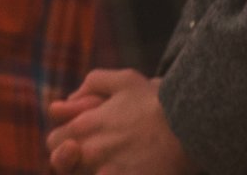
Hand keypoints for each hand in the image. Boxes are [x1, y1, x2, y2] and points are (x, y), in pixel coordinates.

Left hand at [46, 71, 194, 174]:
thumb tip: (69, 101)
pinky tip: (130, 171)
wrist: (193, 124)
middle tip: (94, 157)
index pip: (53, 143)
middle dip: (72, 162)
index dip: (64, 143)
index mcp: (85, 126)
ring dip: (92, 170)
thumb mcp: (123, 80)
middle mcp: (91, 150)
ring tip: (112, 163)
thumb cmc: (158, 101)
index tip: (77, 143)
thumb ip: (91, 84)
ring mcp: (109, 170)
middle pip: (63, 165)